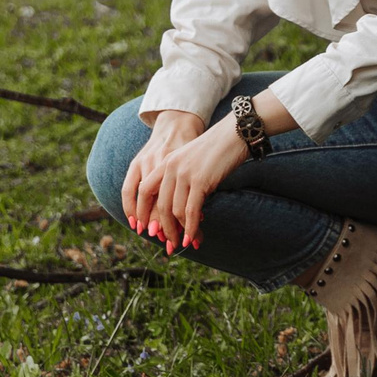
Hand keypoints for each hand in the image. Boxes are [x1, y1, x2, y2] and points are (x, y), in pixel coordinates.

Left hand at [122, 111, 245, 254]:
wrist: (234, 134)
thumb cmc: (216, 149)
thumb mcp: (190, 160)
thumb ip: (179, 178)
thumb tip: (178, 205)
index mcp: (166, 162)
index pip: (144, 191)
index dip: (142, 212)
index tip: (147, 227)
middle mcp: (171, 168)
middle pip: (160, 205)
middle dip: (164, 228)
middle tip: (168, 243)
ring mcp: (185, 175)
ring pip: (175, 211)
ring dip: (179, 231)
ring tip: (183, 243)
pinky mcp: (200, 181)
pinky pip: (191, 211)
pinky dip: (191, 228)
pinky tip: (192, 238)